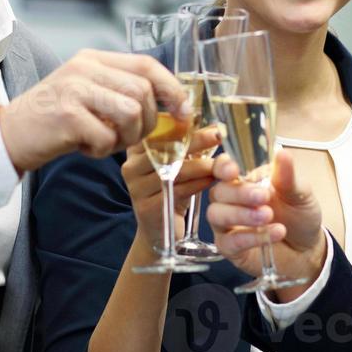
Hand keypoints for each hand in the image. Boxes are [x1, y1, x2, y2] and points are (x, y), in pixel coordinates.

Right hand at [0, 49, 188, 172]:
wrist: (9, 135)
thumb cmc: (54, 120)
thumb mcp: (87, 93)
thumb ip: (120, 90)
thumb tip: (173, 104)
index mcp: (93, 58)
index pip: (147, 64)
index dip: (172, 88)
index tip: (183, 111)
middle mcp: (84, 68)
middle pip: (144, 92)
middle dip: (149, 124)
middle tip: (130, 139)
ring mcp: (75, 89)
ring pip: (132, 114)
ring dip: (127, 138)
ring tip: (106, 142)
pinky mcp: (67, 115)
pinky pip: (108, 137)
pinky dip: (102, 150)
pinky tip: (85, 148)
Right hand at [122, 126, 220, 243]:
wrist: (159, 231)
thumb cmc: (171, 191)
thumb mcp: (177, 164)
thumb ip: (187, 145)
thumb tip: (214, 127)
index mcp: (137, 150)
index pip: (157, 130)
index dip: (180, 123)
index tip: (202, 120)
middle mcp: (132, 166)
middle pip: (165, 148)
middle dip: (195, 140)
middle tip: (217, 135)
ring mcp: (137, 188)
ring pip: (174, 170)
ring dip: (201, 165)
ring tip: (220, 163)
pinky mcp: (148, 207)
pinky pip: (177, 191)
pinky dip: (197, 184)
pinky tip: (211, 180)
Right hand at [204, 149, 327, 295]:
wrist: (308, 248)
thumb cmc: (299, 216)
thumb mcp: (299, 193)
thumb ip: (287, 176)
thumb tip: (282, 153)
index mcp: (244, 180)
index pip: (222, 168)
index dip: (222, 167)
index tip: (233, 170)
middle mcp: (230, 200)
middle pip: (218, 191)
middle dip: (239, 193)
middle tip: (263, 196)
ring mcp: (227, 225)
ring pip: (216, 215)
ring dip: (241, 214)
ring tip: (268, 216)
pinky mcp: (230, 248)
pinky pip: (229, 241)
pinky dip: (251, 237)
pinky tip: (274, 233)